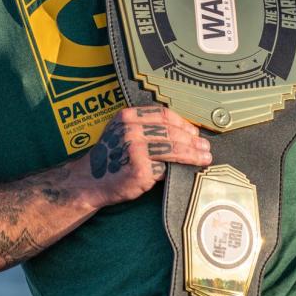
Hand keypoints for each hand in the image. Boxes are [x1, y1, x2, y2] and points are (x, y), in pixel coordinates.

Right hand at [79, 105, 211, 206]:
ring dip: (193, 154)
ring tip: (204, 158)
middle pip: (171, 131)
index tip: (194, 132)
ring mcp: (134, 149)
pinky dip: (179, 169)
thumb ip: (145, 128)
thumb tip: (181, 132)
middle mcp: (130, 129)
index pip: (163, 114)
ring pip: (173, 149)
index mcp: (127, 116)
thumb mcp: (122, 133)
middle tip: (205, 147)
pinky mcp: (140, 169)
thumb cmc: (111, 158)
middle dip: (192, 140)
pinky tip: (188, 170)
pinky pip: (166, 167)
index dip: (183, 123)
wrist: (91, 181)